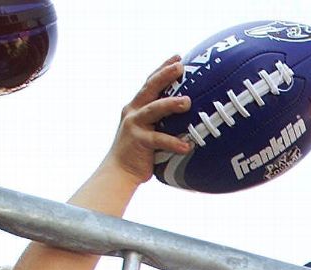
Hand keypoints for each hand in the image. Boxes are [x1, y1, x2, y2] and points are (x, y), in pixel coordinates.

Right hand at [98, 56, 192, 185]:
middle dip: (165, 75)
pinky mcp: (138, 141)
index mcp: (137, 107)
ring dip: (170, 104)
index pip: (150, 83)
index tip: (178, 57)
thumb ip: (164, 121)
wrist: (120, 171)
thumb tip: (191, 116)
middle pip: (150, 88)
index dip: (163, 69)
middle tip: (181, 67)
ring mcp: (134, 125)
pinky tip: (188, 145)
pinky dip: (174, 142)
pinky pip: (159, 140)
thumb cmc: (140, 152)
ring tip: (187, 102)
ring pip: (153, 110)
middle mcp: (133, 111)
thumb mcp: (150, 130)